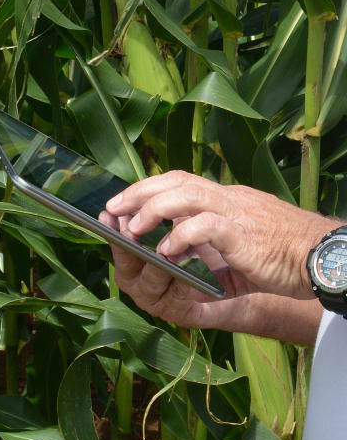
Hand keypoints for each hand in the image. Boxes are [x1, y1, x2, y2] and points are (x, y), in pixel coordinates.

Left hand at [99, 171, 331, 340]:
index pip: (181, 180)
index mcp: (229, 198)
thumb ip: (213, 244)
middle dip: (140, 192)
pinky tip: (167, 252)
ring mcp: (237, 213)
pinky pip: (205, 227)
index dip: (149, 187)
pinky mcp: (244, 235)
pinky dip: (181, 236)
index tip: (122, 202)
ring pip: (186, 195)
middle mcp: (230, 198)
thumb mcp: (243, 246)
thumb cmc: (288, 256)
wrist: (325, 259)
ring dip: (153, 209)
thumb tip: (180, 252)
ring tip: (134, 229)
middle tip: (114, 209)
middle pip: (176, 180)